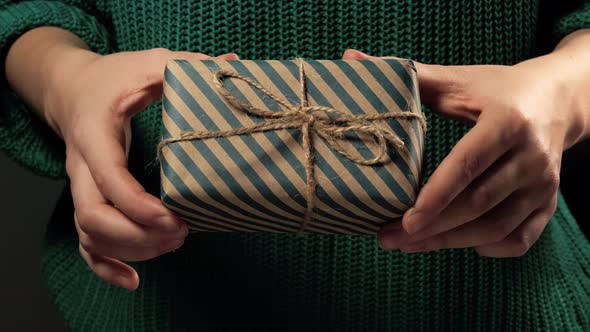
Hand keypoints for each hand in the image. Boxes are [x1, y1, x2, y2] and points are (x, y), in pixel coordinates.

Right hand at [45, 48, 238, 288]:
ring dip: (130, 250)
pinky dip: (105, 268)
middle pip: (92, 217)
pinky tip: (133, 280)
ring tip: (174, 243)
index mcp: (95, 135)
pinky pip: (87, 244)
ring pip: (90, 235)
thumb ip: (186, 66)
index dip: (138, 206)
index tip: (175, 217)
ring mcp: (81, 188)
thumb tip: (233, 65)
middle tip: (182, 232)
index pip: (107, 179)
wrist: (74, 89)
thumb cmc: (114, 78)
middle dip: (136, 235)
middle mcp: (81, 167)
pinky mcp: (88, 200)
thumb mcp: (149, 63)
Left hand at [343, 49, 583, 256]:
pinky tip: (458, 243)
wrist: (558, 100)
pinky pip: (521, 239)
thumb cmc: (499, 90)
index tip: (404, 220)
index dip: (435, 196)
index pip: (468, 165)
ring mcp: (543, 184)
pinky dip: (488, 248)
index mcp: (507, 122)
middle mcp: (531, 156)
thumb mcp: (459, 81)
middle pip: (479, 203)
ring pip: (497, 227)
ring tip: (410, 244)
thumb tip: (351, 58)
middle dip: (432, 228)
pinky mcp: (548, 202)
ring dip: (451, 242)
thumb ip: (411, 77)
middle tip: (390, 238)